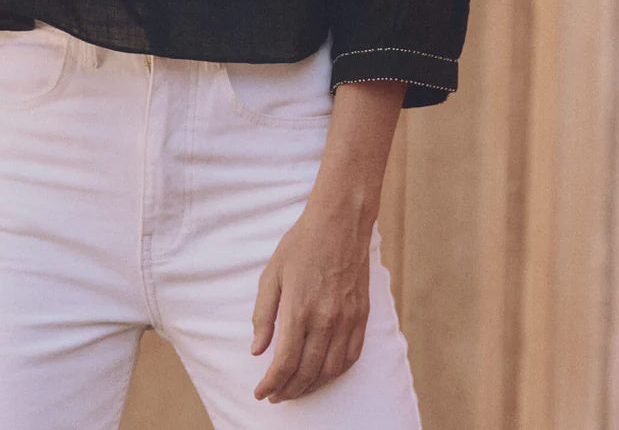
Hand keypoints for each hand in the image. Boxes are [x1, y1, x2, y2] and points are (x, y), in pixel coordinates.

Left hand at [250, 205, 372, 403]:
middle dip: (288, 390)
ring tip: (296, 387)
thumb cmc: (301, 244)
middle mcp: (325, 320)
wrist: (340, 223)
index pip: (284, 363)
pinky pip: (351, 357)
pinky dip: (336, 372)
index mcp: (299, 309)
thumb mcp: (272, 273)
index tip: (260, 392)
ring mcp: (346, 320)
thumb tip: (257, 349)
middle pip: (306, 372)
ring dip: (311, 386)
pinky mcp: (361, 316)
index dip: (271, 383)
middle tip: (275, 395)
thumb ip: (263, 314)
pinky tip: (323, 373)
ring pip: (330, 370)